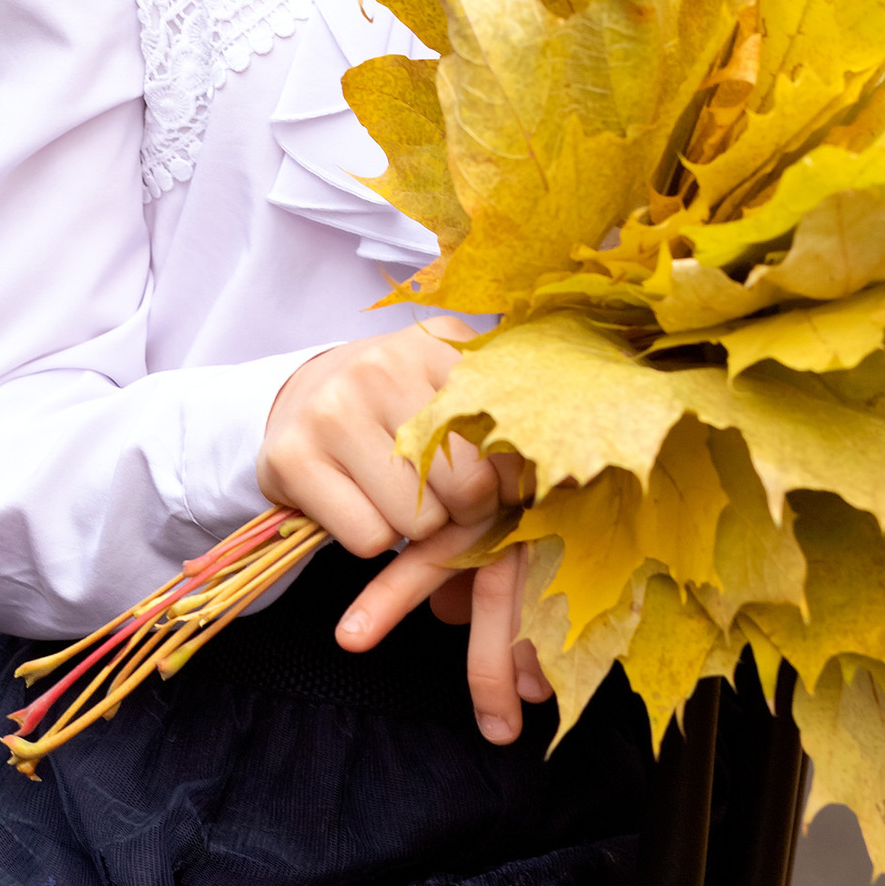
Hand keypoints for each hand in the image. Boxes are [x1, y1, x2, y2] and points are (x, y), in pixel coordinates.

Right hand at [258, 324, 552, 742]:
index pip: (509, 438)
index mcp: (440, 344)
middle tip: (442, 501)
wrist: (295, 401)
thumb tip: (591, 465)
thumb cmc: (397, 409)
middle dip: (463, 513)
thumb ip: (512, 416)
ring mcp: (334, 408)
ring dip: (414, 530)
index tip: (497, 486)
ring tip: (397, 498)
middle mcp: (384, 365)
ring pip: (417, 521)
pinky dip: (372, 541)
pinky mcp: (293, 456)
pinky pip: (370, 538)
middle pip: (467, 489)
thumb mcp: (454, 388)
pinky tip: (358, 506)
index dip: (509, 481)